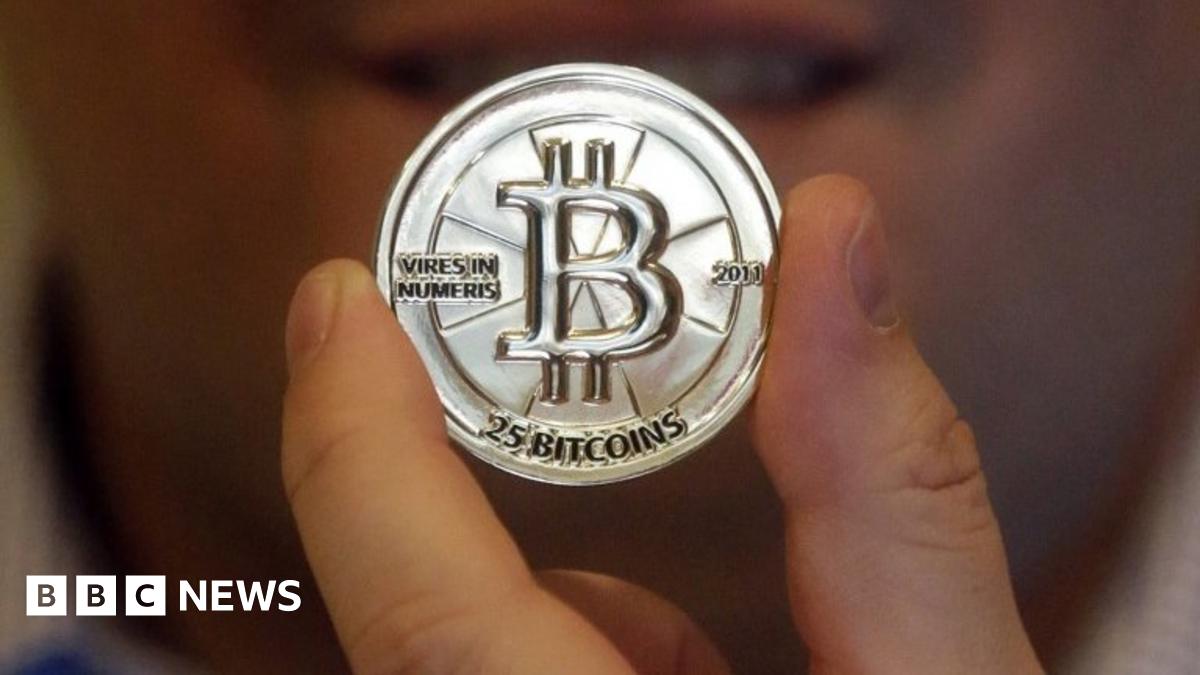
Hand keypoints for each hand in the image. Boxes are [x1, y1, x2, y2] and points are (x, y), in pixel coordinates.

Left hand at [281, 176, 1043, 673]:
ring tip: (679, 639)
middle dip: (437, 516)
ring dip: (555, 630)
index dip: (358, 453)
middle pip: (431, 655)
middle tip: (427, 371)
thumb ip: (895, 484)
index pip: (432, 630)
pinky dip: (578, 672)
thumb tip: (831, 241)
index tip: (337, 307)